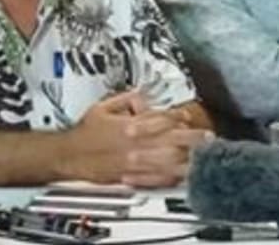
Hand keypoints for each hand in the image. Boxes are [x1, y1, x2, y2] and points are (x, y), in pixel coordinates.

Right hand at [66, 93, 209, 187]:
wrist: (70, 155)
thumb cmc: (84, 133)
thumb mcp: (103, 106)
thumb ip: (126, 99)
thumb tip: (142, 97)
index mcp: (131, 125)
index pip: (162, 119)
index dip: (178, 117)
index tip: (185, 117)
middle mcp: (137, 145)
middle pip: (174, 141)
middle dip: (194, 139)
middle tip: (208, 138)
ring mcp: (137, 163)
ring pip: (170, 162)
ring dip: (190, 160)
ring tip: (203, 157)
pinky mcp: (133, 178)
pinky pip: (159, 180)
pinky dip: (173, 177)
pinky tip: (183, 174)